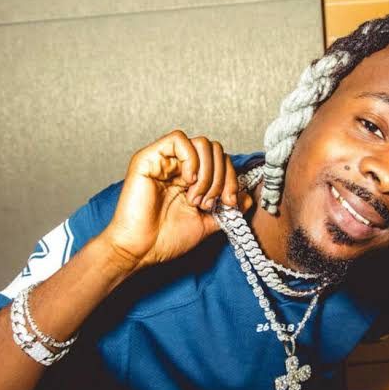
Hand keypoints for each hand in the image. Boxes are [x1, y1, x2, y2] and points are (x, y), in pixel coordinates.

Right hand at [100, 130, 251, 271]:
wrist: (141, 250)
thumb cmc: (167, 239)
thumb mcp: (207, 223)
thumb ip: (227, 208)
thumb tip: (247, 197)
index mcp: (193, 180)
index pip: (222, 162)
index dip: (231, 179)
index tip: (228, 203)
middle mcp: (180, 167)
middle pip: (215, 150)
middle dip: (221, 177)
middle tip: (208, 202)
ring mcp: (165, 161)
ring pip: (201, 143)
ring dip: (207, 172)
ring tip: (195, 197)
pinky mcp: (149, 157)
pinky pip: (179, 139)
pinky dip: (191, 159)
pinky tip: (187, 181)